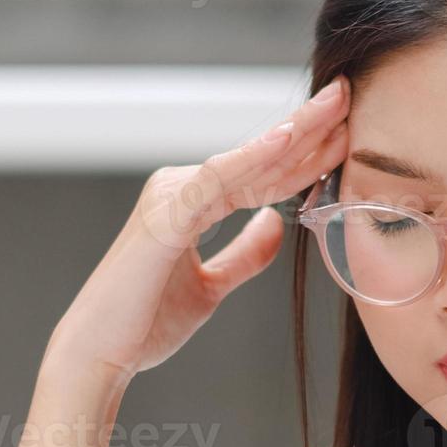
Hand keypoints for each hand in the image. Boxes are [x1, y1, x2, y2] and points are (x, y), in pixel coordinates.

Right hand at [45, 77, 350, 390]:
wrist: (99, 355)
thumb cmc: (144, 322)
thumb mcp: (212, 286)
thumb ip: (244, 254)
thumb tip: (276, 223)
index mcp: (191, 203)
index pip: (261, 174)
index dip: (306, 156)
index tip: (348, 134)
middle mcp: (180, 189)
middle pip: (257, 158)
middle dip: (307, 127)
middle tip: (347, 92)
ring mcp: (171, 198)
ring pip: (243, 161)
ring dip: (291, 132)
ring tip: (332, 104)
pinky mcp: (166, 217)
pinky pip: (216, 181)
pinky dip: (251, 158)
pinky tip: (286, 138)